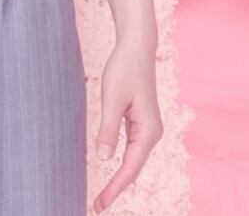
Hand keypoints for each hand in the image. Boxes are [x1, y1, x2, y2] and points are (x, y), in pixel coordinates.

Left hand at [92, 36, 163, 213]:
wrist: (137, 48)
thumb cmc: (124, 69)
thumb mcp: (112, 98)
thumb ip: (108, 129)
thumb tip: (103, 159)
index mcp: (148, 130)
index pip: (130, 168)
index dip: (114, 188)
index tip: (100, 204)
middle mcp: (151, 133)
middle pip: (133, 168)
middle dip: (116, 188)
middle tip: (96, 206)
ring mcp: (147, 128)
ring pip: (133, 160)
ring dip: (119, 178)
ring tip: (102, 196)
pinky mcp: (140, 122)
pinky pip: (131, 149)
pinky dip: (122, 163)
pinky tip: (111, 171)